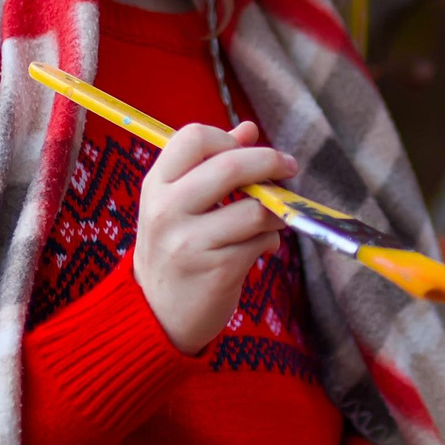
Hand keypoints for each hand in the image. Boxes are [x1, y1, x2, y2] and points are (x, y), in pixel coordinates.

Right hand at [134, 119, 296, 354]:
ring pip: (255, 209)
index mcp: (156, 186)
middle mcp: (168, 210)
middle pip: (231, 165)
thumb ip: (211, 165)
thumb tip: (248, 128)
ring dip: (275, 212)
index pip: (194, 138)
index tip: (250, 149)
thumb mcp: (178, 205)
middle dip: (270, 162)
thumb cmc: (175, 250)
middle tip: (288, 168)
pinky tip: (259, 248)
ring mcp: (190, 242)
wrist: (156, 315)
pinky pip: (261, 242)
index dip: (230, 139)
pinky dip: (269, 242)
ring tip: (271, 220)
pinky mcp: (217, 270)